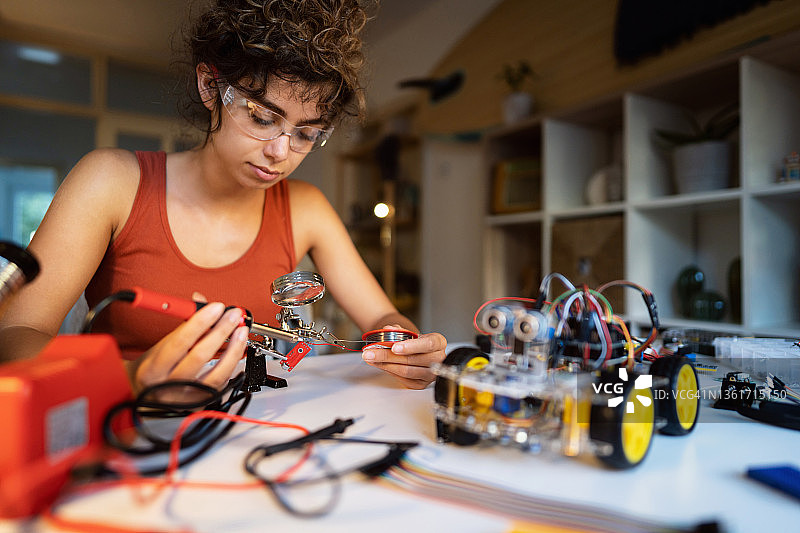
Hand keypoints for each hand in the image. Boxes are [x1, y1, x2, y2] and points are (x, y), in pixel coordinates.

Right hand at [134, 301, 248, 396]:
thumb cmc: (153, 370)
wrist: (145, 397)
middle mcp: (169, 387)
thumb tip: (203, 303)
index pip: (179, 342)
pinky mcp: (203, 403)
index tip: (215, 307)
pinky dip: (232, 363)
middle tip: (233, 315)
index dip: (200, 322)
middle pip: (200, 356)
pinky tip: (238, 349)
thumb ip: (184, 326)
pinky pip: (222, 382)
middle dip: (220, 331)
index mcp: (152, 370)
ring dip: (233, 348)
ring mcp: (187, 399)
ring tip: (241, 331)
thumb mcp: (161, 347)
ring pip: (217, 373)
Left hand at [361, 326, 446, 388]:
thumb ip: (398, 330)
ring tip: (371, 358)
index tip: (394, 347)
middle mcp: (438, 359)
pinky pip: (403, 379)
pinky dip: (389, 371)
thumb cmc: (415, 341)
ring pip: (406, 371)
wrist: (417, 351)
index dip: (411, 346)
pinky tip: (380, 365)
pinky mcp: (422, 384)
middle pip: (412, 359)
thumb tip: (388, 329)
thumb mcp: (409, 332)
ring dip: (385, 364)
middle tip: (371, 352)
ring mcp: (431, 374)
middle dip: (388, 356)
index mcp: (439, 342)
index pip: (428, 344)